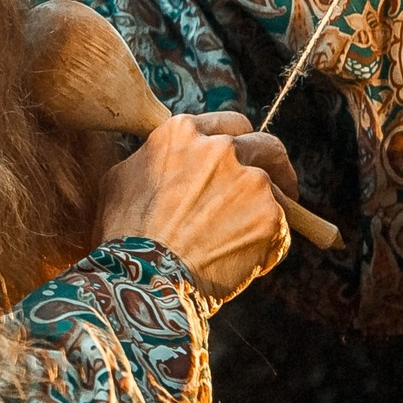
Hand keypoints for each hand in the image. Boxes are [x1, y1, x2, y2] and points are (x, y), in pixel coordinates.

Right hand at [96, 112, 293, 302]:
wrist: (145, 279)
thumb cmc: (124, 236)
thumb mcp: (121, 180)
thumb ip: (153, 160)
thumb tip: (165, 162)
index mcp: (184, 133)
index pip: (230, 124)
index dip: (239, 144)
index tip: (243, 161)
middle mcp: (222, 148)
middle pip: (267, 146)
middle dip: (274, 166)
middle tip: (276, 187)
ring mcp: (250, 181)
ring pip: (276, 192)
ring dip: (267, 212)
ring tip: (246, 242)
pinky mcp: (270, 216)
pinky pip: (281, 230)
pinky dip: (269, 246)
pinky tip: (244, 264)